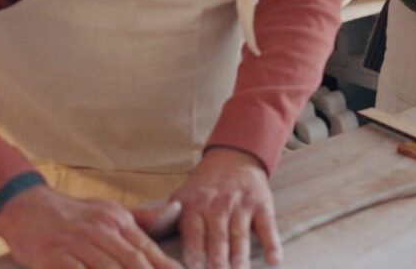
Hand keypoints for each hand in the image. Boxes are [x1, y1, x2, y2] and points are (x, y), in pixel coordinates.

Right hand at [0, 184, 180, 268]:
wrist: (29, 208)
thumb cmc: (75, 214)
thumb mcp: (110, 211)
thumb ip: (142, 219)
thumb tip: (176, 211)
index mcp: (117, 220)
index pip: (146, 247)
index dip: (163, 265)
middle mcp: (101, 230)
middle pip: (131, 260)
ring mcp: (77, 243)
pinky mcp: (54, 257)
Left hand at [171, 147, 280, 268]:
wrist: (234, 158)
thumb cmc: (203, 188)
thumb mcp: (180, 197)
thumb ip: (163, 219)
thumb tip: (140, 241)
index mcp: (194, 207)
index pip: (193, 235)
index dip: (194, 255)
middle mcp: (217, 206)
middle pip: (218, 238)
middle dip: (217, 261)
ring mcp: (240, 205)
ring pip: (240, 235)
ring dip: (240, 257)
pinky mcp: (261, 204)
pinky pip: (267, 226)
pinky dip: (272, 243)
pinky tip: (275, 260)